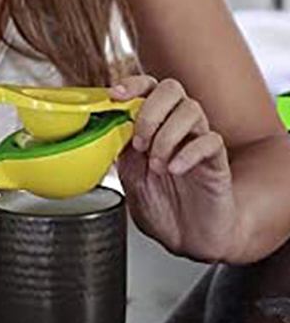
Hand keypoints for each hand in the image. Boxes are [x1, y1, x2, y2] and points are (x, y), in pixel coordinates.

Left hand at [114, 76, 237, 261]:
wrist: (188, 239)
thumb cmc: (160, 204)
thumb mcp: (129, 174)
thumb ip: (120, 146)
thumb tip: (105, 124)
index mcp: (154, 123)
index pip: (148, 86)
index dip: (132, 84)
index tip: (115, 94)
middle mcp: (178, 126)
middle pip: (171, 88)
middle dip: (150, 111)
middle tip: (139, 142)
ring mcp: (198, 141)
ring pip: (191, 110)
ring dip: (166, 135)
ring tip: (156, 165)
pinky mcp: (217, 162)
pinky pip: (211, 141)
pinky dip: (188, 153)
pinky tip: (175, 169)